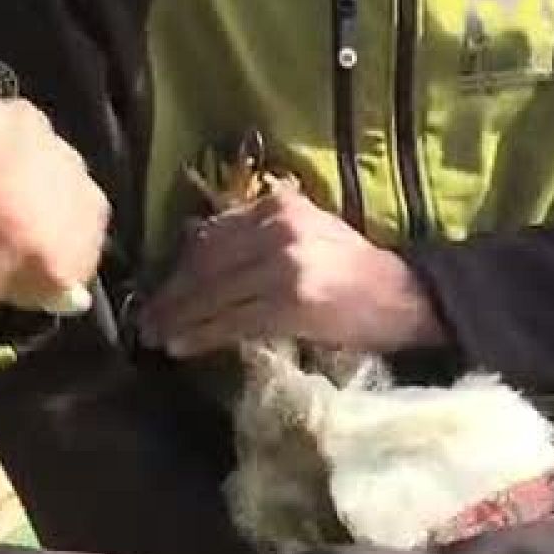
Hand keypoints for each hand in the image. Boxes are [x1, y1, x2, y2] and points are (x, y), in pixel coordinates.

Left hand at [136, 187, 445, 355]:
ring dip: (179, 318)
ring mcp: (282, 267)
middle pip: (206, 263)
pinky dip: (202, 334)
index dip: (182, 264)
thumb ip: (261, 230)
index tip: (164, 286)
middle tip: (148, 317)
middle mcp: (277, 230)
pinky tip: (182, 346)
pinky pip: (233, 322)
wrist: (406, 296)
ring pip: (214, 294)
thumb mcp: (309, 230)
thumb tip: (200, 241)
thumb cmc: (358, 269)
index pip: (213, 234)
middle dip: (172, 293)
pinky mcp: (289, 305)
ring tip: (156, 335)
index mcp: (279, 207)